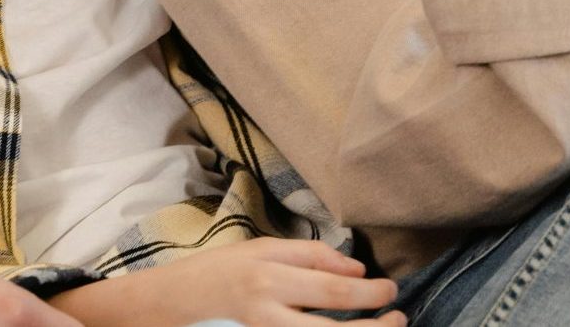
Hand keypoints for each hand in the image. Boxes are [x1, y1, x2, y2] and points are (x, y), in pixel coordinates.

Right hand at [48, 240, 402, 326]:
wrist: (170, 306)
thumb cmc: (218, 272)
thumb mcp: (260, 249)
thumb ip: (308, 256)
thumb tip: (356, 268)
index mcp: (268, 273)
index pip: (332, 285)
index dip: (369, 290)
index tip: (389, 288)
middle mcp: (267, 308)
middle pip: (334, 321)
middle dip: (375, 321)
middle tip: (399, 315)